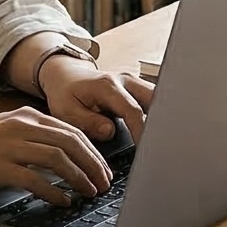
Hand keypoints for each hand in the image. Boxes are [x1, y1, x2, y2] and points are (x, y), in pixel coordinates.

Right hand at [0, 107, 111, 206]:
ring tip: (90, 193)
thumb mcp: (4, 130)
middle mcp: (22, 126)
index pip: (72, 131)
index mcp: (26, 116)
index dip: (93, 152)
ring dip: (80, 178)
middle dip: (94, 165)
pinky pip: (35, 179)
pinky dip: (54, 191)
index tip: (103, 170)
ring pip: (58, 159)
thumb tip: (62, 155)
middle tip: (105, 184)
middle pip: (72, 143)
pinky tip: (62, 201)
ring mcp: (10, 146)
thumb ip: (31, 137)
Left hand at [38, 52, 155, 144]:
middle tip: (159, 146)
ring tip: (158, 141)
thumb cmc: (65, 93)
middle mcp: (125, 81)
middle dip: (160, 123)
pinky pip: (154, 101)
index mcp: (108, 86)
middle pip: (155, 101)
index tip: (145, 150)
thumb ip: (87, 122)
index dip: (141, 132)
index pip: (133, 111)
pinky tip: (155, 133)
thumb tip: (109, 132)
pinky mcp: (137, 89)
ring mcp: (134, 83)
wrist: (67, 75)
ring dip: (160, 119)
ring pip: (158, 99)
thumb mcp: (66, 111)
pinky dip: (156, 116)